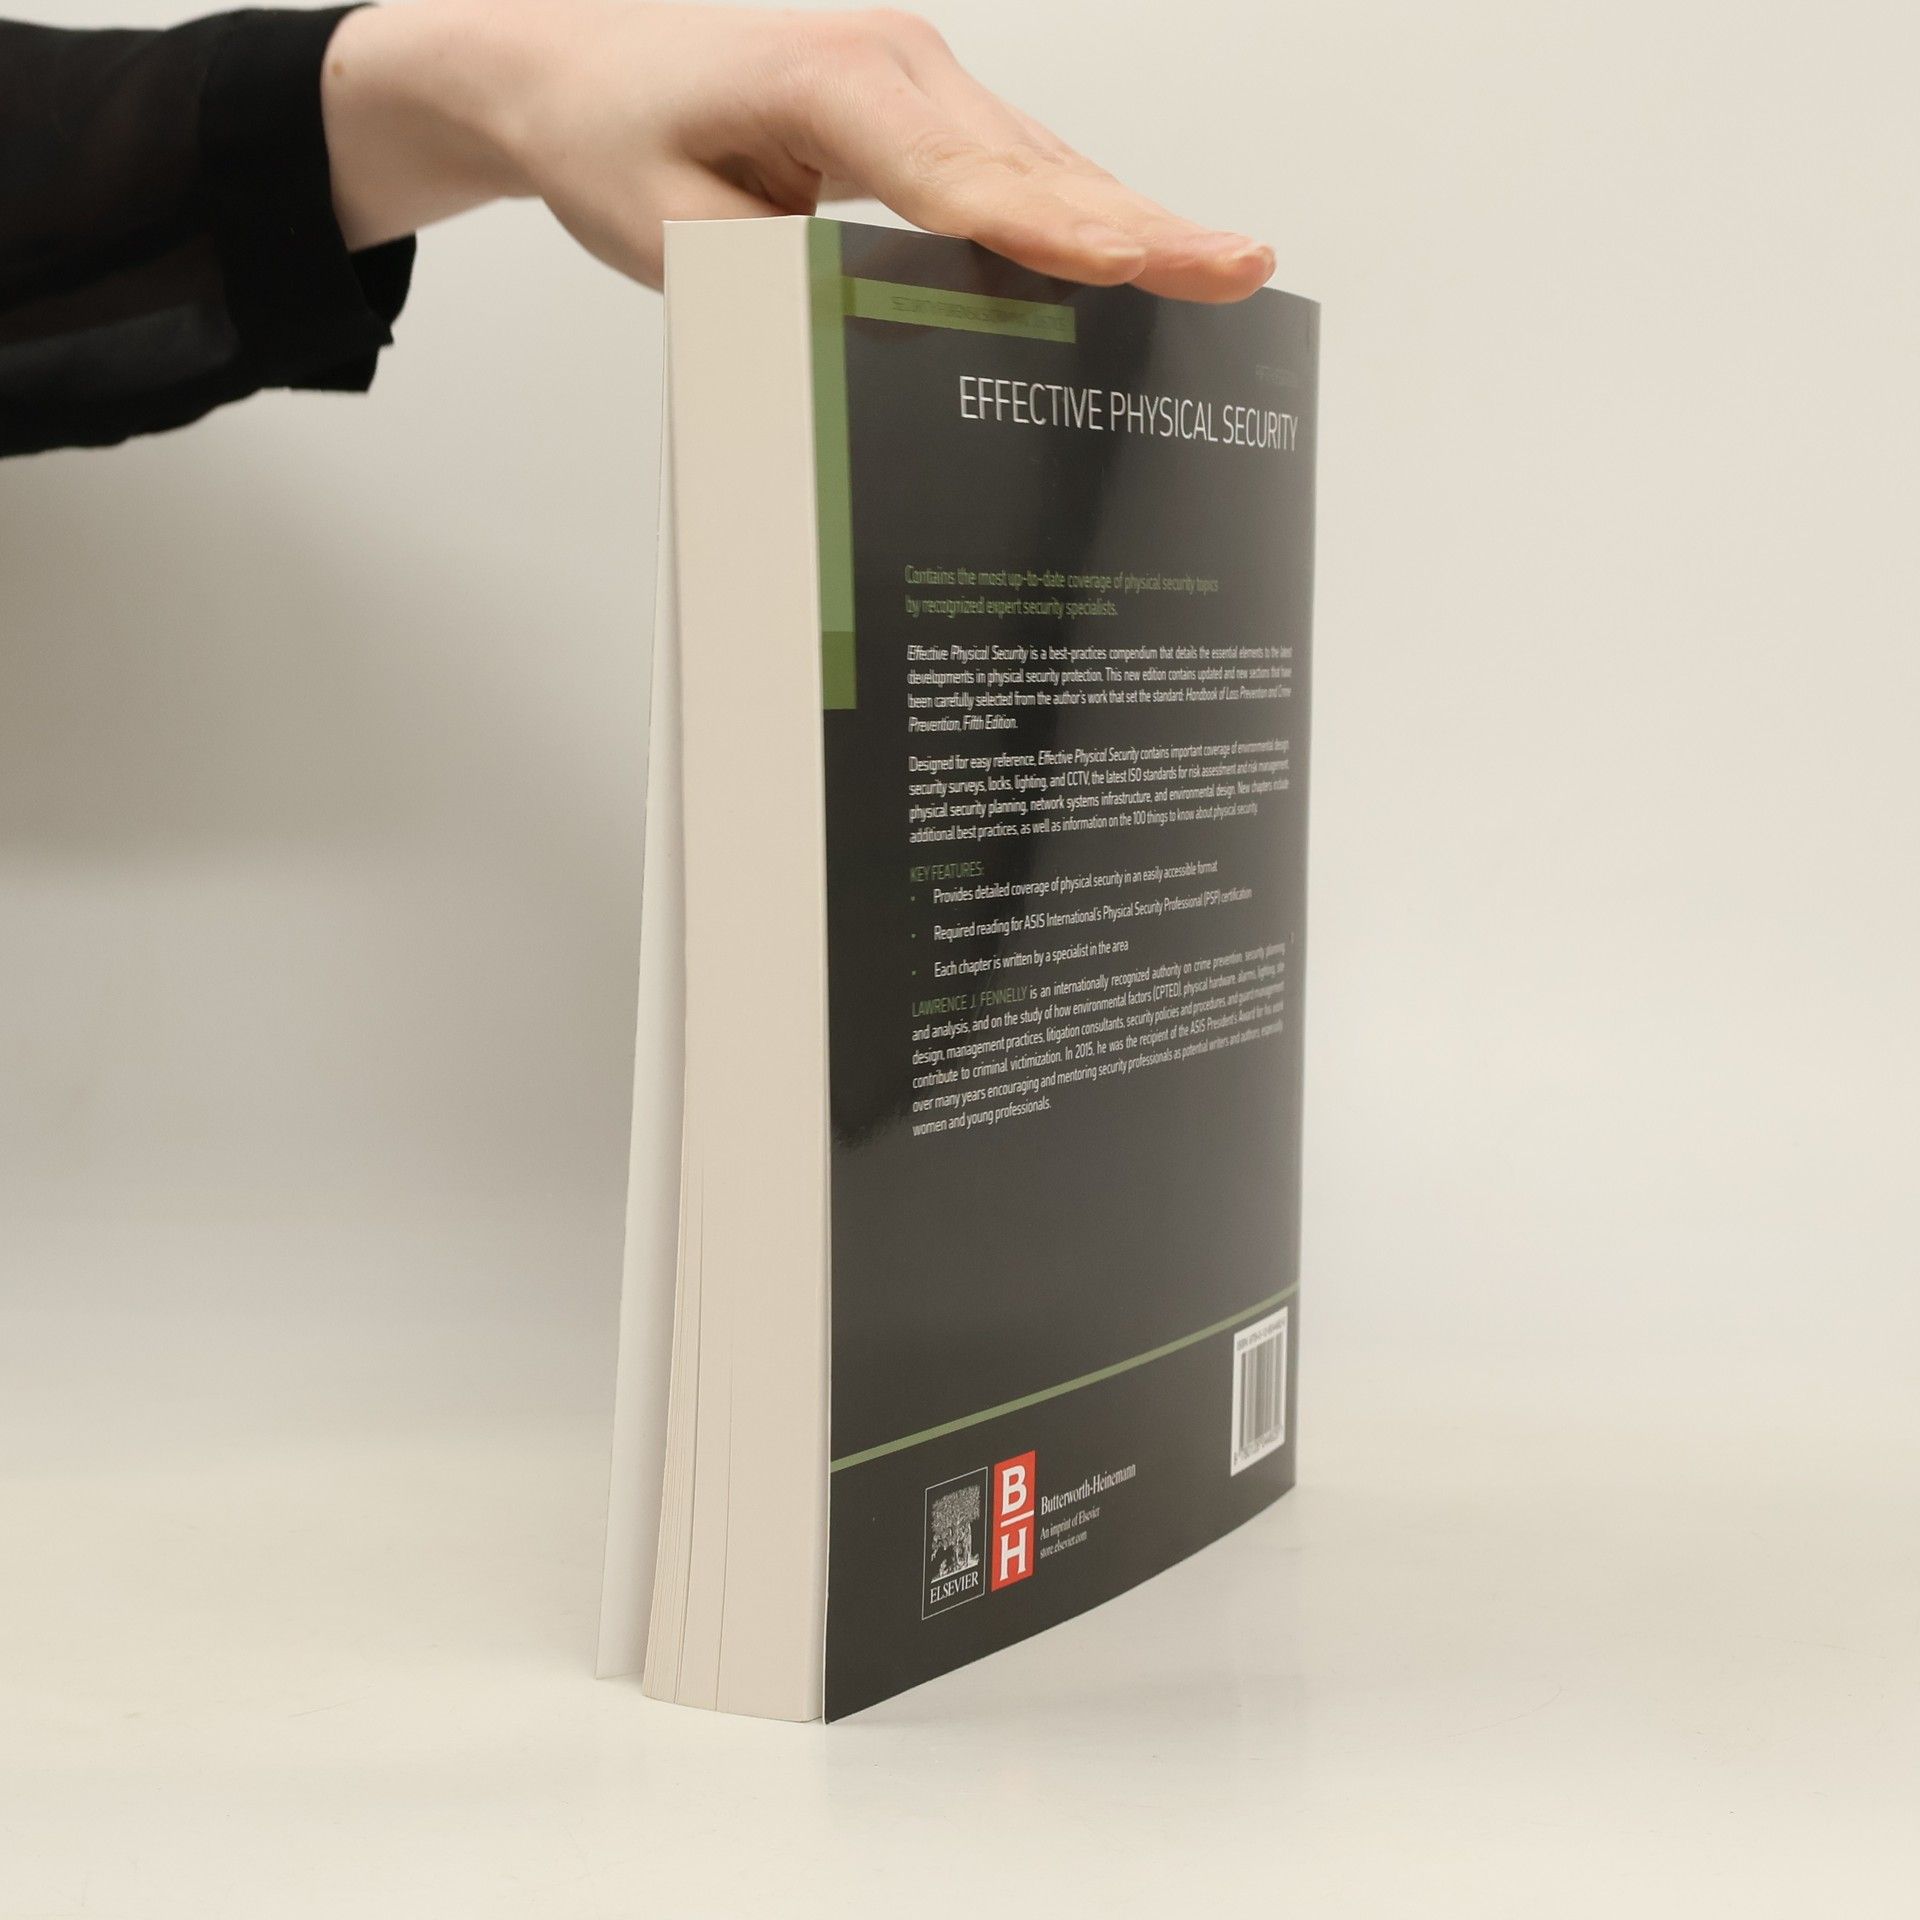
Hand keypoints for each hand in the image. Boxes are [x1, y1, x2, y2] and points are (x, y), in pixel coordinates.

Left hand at [322, 1, 1274, 300]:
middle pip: (1035, 162)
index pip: (952, 172)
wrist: (566, 61)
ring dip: (1137, 220)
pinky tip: (1151, 252)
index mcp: (827, 79)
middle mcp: (893, 63)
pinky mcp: (924, 107)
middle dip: (1144, 222)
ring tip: (1229, 270)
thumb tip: (868, 340)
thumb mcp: (670, 234)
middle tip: (1240, 266)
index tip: (1118, 264)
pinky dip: (1086, 212)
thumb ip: (772, 284)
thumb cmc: (611, 136)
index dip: (1041, 227)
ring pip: (1045, 160)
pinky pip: (1020, 163)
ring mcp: (918, 76)